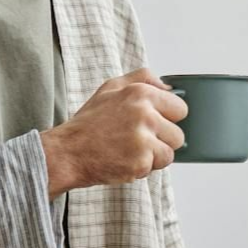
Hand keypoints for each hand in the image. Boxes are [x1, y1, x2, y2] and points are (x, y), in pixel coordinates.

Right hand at [41, 68, 186, 194]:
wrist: (67, 153)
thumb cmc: (89, 123)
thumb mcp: (111, 87)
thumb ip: (143, 79)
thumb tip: (169, 86)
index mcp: (140, 93)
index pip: (180, 108)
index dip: (167, 119)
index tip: (151, 124)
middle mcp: (144, 113)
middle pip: (178, 134)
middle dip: (162, 140)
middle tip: (137, 140)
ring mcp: (142, 138)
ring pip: (170, 152)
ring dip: (154, 156)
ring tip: (131, 150)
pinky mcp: (140, 161)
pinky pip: (157, 167)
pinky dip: (143, 168)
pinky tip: (125, 160)